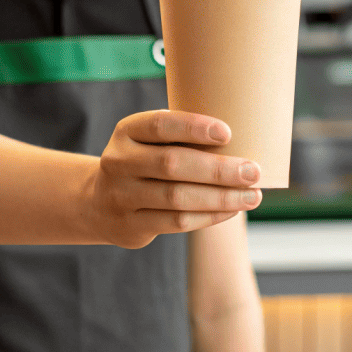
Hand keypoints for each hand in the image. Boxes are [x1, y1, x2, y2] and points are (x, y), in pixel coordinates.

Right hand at [88, 110, 261, 248]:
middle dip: (218, 169)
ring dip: (221, 197)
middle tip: (253, 171)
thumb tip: (244, 139)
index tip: (228, 133)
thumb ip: (182, 138)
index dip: (194, 128)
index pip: (160, 125)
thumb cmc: (144, 163)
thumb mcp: (150, 142)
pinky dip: (209, 216)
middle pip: (172, 164)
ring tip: (252, 196)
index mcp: (127, 131)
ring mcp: (121, 196)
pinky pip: (177, 222)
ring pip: (177, 198)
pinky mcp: (131, 226)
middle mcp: (119, 162)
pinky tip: (232, 209)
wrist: (99, 203)